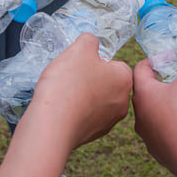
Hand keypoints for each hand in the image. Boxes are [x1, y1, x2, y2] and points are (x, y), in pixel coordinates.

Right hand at [28, 33, 131, 148]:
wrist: (53, 125)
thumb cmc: (68, 83)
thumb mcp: (79, 48)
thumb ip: (89, 40)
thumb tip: (92, 43)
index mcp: (124, 79)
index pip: (116, 64)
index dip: (96, 62)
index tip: (81, 65)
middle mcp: (123, 102)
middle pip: (107, 83)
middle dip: (90, 79)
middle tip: (71, 78)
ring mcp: (109, 121)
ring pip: (97, 101)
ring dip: (83, 96)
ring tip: (64, 94)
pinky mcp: (94, 135)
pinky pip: (86, 117)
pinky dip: (76, 112)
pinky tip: (62, 110)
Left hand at [132, 43, 176, 175]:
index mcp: (143, 97)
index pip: (139, 71)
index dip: (152, 61)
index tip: (166, 58)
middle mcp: (141, 119)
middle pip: (146, 95)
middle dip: (160, 84)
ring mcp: (151, 140)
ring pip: (156, 116)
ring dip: (168, 106)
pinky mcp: (164, 154)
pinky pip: (168, 134)